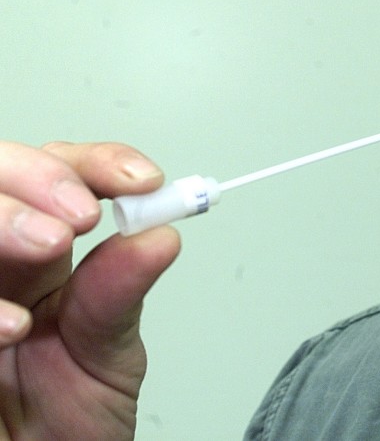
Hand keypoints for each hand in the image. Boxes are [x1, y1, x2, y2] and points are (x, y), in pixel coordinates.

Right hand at [0, 141, 180, 439]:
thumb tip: (161, 233)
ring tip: (50, 248)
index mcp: (45, 257)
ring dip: (3, 217)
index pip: (64, 175)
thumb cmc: (70, 418)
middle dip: (38, 178)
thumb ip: (122, 293)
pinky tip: (10, 326)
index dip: (98, 165)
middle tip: (80, 216)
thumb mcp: (109, 353)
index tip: (141, 182)